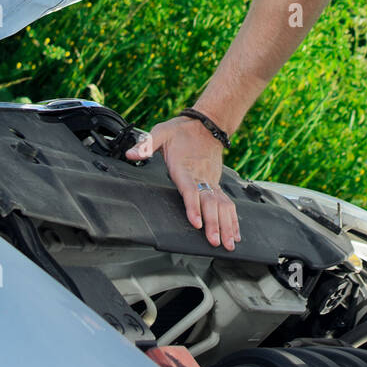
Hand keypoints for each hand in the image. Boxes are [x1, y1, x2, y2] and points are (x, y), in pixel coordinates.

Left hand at [124, 115, 240, 250]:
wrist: (208, 123)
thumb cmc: (183, 130)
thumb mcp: (162, 132)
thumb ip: (146, 144)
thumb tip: (131, 154)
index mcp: (185, 167)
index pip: (190, 190)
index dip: (194, 207)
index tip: (197, 223)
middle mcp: (201, 176)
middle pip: (209, 202)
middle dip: (213, 223)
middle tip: (215, 241)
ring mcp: (211, 180)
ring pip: (221, 205)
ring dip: (226, 225)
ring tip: (229, 243)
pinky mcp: (217, 182)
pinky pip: (227, 202)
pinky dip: (233, 219)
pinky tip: (235, 232)